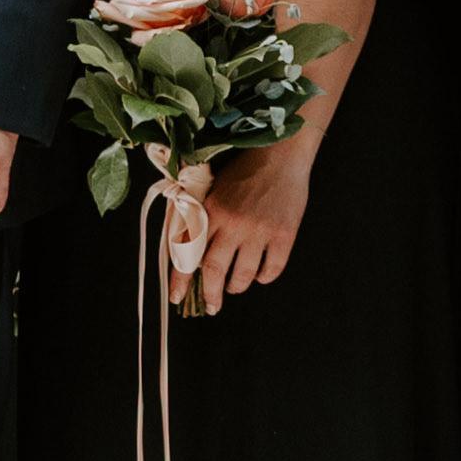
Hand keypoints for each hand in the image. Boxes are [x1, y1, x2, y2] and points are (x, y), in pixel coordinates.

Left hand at [183, 140, 311, 310]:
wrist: (281, 153)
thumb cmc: (244, 170)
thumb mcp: (214, 189)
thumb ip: (203, 217)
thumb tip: (191, 252)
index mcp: (211, 211)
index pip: (189, 252)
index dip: (181, 279)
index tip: (176, 298)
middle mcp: (233, 223)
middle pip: (214, 270)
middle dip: (210, 294)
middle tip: (211, 307)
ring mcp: (259, 230)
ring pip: (243, 275)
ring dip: (236, 287)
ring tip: (235, 286)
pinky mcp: (284, 234)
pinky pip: (272, 269)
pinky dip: (264, 277)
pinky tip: (260, 274)